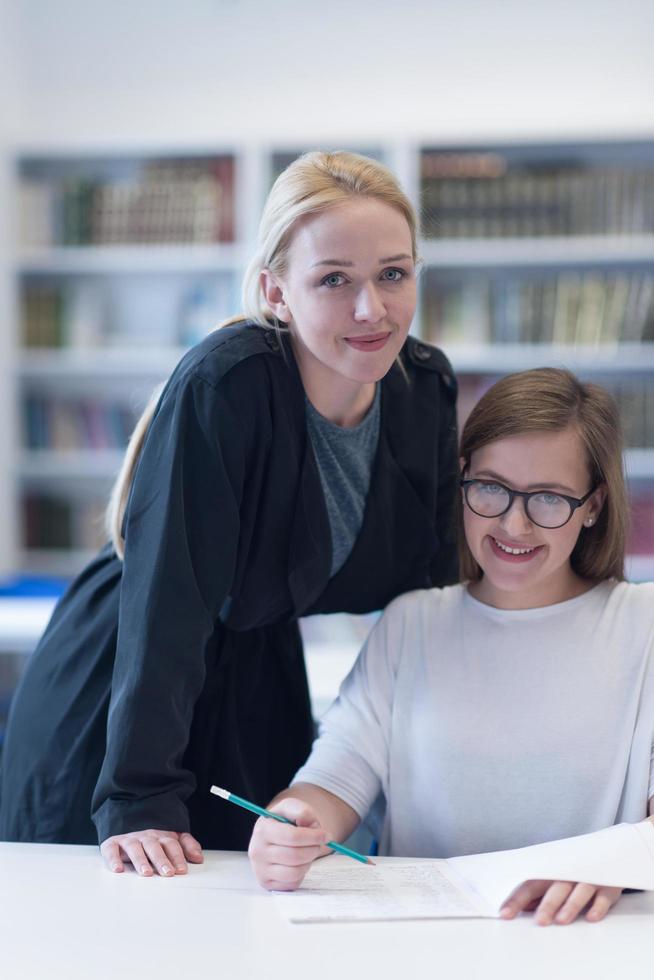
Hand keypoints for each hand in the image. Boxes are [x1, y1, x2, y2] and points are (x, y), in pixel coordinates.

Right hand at [100, 829, 203, 876]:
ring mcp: (129, 839)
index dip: (177, 857)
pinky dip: (113, 858)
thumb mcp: (171, 839)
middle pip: (154, 846)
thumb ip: (187, 846)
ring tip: (146, 873)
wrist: (127, 820)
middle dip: (161, 860)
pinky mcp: (112, 843)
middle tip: (167, 873)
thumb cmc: (152, 839)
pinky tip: (118, 869)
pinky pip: (111, 849)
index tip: (182, 870)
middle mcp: (146, 837)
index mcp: (161, 836)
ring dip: (140, 860)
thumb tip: (199, 858)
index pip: (171, 844)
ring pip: (135, 847)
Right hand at [248, 797, 327, 890]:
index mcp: (262, 829)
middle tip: (319, 844)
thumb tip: (311, 826)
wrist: (272, 837)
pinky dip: (301, 873)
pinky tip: (298, 862)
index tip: (326, 835)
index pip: (292, 836)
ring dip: (308, 862)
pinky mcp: (266, 883)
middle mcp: (257, 850)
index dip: (313, 837)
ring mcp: (260, 869)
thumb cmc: (284, 822)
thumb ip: (302, 811)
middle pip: (295, 856)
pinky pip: (292, 883)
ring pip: (295, 872)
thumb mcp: (291, 808)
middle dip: (313, 849)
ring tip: (308, 851)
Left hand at [500, 879, 622, 924]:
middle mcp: (568, 873)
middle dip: (547, 904)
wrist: (606, 851)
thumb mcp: (553, 877)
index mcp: (550, 871)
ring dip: (571, 905)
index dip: (516, 899)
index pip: (530, 885)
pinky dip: (598, 906)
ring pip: (579, 891)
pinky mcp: (608, 886)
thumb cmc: (573, 868)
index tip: (504, 914)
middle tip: (540, 921)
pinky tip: (592, 917)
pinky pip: (604, 896)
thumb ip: (539, 893)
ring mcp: (589, 878)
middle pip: (555, 888)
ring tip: (562, 920)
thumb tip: (523, 908)